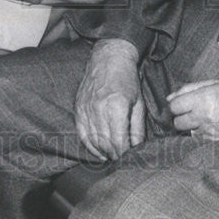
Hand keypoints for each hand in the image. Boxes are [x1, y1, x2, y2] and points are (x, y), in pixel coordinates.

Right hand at [74, 39, 143, 160]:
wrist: (108, 59)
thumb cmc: (127, 80)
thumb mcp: (138, 103)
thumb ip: (138, 128)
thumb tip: (137, 148)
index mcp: (116, 107)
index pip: (119, 142)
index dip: (125, 155)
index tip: (131, 159)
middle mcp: (98, 110)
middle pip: (106, 144)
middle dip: (116, 156)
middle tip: (124, 160)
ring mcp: (86, 110)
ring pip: (94, 142)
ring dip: (104, 153)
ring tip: (114, 157)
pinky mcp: (79, 109)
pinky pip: (83, 135)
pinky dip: (91, 147)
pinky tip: (100, 152)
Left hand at [168, 79, 218, 141]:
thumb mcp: (216, 83)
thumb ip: (191, 88)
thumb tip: (171, 97)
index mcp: (203, 99)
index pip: (174, 106)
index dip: (176, 104)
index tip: (182, 103)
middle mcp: (205, 117)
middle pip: (177, 123)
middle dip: (182, 116)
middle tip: (192, 110)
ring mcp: (211, 131)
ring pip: (189, 133)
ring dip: (192, 126)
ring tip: (205, 118)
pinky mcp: (218, 142)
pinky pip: (201, 139)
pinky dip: (203, 133)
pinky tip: (213, 125)